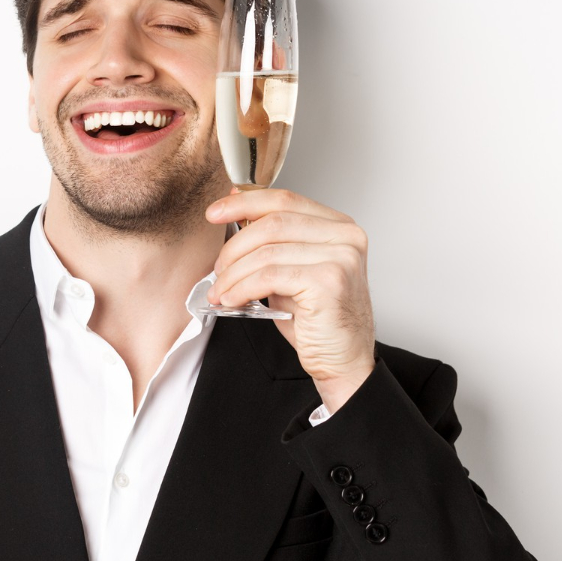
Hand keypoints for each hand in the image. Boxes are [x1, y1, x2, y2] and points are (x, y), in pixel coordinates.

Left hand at [206, 188, 374, 412]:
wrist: (343, 360)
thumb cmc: (318, 320)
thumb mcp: (291, 271)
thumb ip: (273, 243)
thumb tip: (236, 210)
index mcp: (338, 227)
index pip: (285, 200)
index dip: (245, 203)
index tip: (216, 213)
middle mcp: (345, 236)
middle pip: (272, 223)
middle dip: (234, 246)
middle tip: (217, 269)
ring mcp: (340, 257)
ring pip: (267, 252)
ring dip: (234, 273)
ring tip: (221, 291)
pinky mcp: (329, 281)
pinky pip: (269, 276)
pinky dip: (243, 288)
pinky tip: (233, 299)